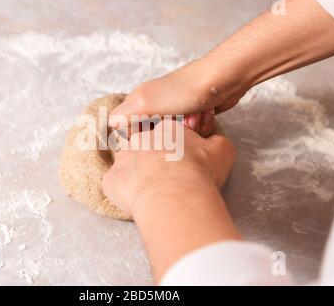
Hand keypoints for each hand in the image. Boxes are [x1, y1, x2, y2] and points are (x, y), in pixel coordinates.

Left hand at [102, 120, 239, 281]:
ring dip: (138, 175)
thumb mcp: (222, 151)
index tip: (182, 164)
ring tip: (153, 193)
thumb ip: (216, 143)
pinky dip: (125, 194)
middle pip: (145, 147)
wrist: (176, 195)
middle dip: (153, 161)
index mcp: (167, 130)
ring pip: (128, 164)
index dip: (176, 150)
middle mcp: (141, 139)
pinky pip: (116, 186)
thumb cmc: (199, 171)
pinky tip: (140, 202)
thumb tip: (214, 143)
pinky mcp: (111, 180)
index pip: (168, 135)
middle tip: (168, 180)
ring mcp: (123, 158)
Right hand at [109, 0, 333, 137]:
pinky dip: (196, 129)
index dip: (136, 137)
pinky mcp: (192, 110)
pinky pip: (188, 130)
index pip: (125, 126)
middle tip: (176, 131)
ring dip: (183, 133)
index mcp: (139, 98)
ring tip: (193, 123)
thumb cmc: (183, 92)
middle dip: (164, 137)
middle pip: (150, 132)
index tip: (149, 142)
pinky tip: (202, 121)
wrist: (221, 80)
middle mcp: (154, 102)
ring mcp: (174, 106)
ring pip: (171, 133)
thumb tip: (111, 126)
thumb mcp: (146, 103)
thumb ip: (125, 114)